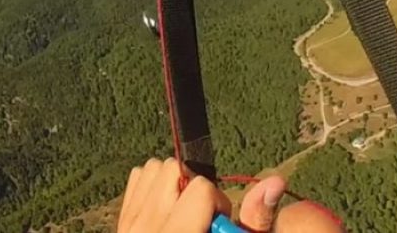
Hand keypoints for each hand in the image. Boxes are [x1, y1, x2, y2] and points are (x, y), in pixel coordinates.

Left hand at [117, 158, 340, 231]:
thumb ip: (254, 220)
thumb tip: (275, 181)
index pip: (200, 188)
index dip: (217, 201)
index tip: (218, 223)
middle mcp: (147, 229)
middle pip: (174, 169)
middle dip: (194, 187)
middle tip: (200, 216)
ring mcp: (129, 226)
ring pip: (154, 168)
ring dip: (173, 183)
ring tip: (182, 210)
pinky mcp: (122, 222)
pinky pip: (138, 178)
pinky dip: (153, 186)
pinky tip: (166, 208)